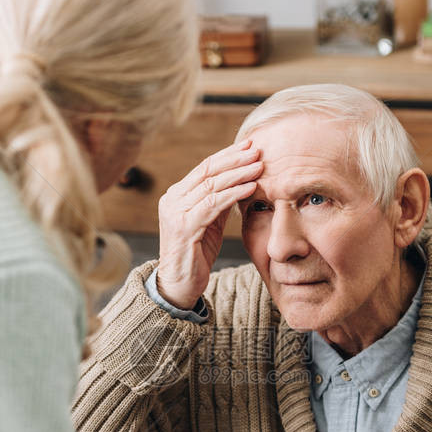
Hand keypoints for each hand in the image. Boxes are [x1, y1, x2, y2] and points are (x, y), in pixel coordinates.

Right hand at [157, 139, 261, 308]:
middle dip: (235, 159)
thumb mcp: (209, 223)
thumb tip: (241, 181)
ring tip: (259, 167)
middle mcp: (172, 200)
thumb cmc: (196, 255)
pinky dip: (234, 194)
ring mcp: (176, 213)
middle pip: (207, 171)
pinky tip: (251, 188)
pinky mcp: (184, 227)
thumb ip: (218, 202)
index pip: (204, 168)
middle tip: (257, 150)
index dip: (228, 155)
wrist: (179, 285)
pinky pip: (213, 204)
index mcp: (176, 196)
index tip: (249, 146)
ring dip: (238, 174)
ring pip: (211, 185)